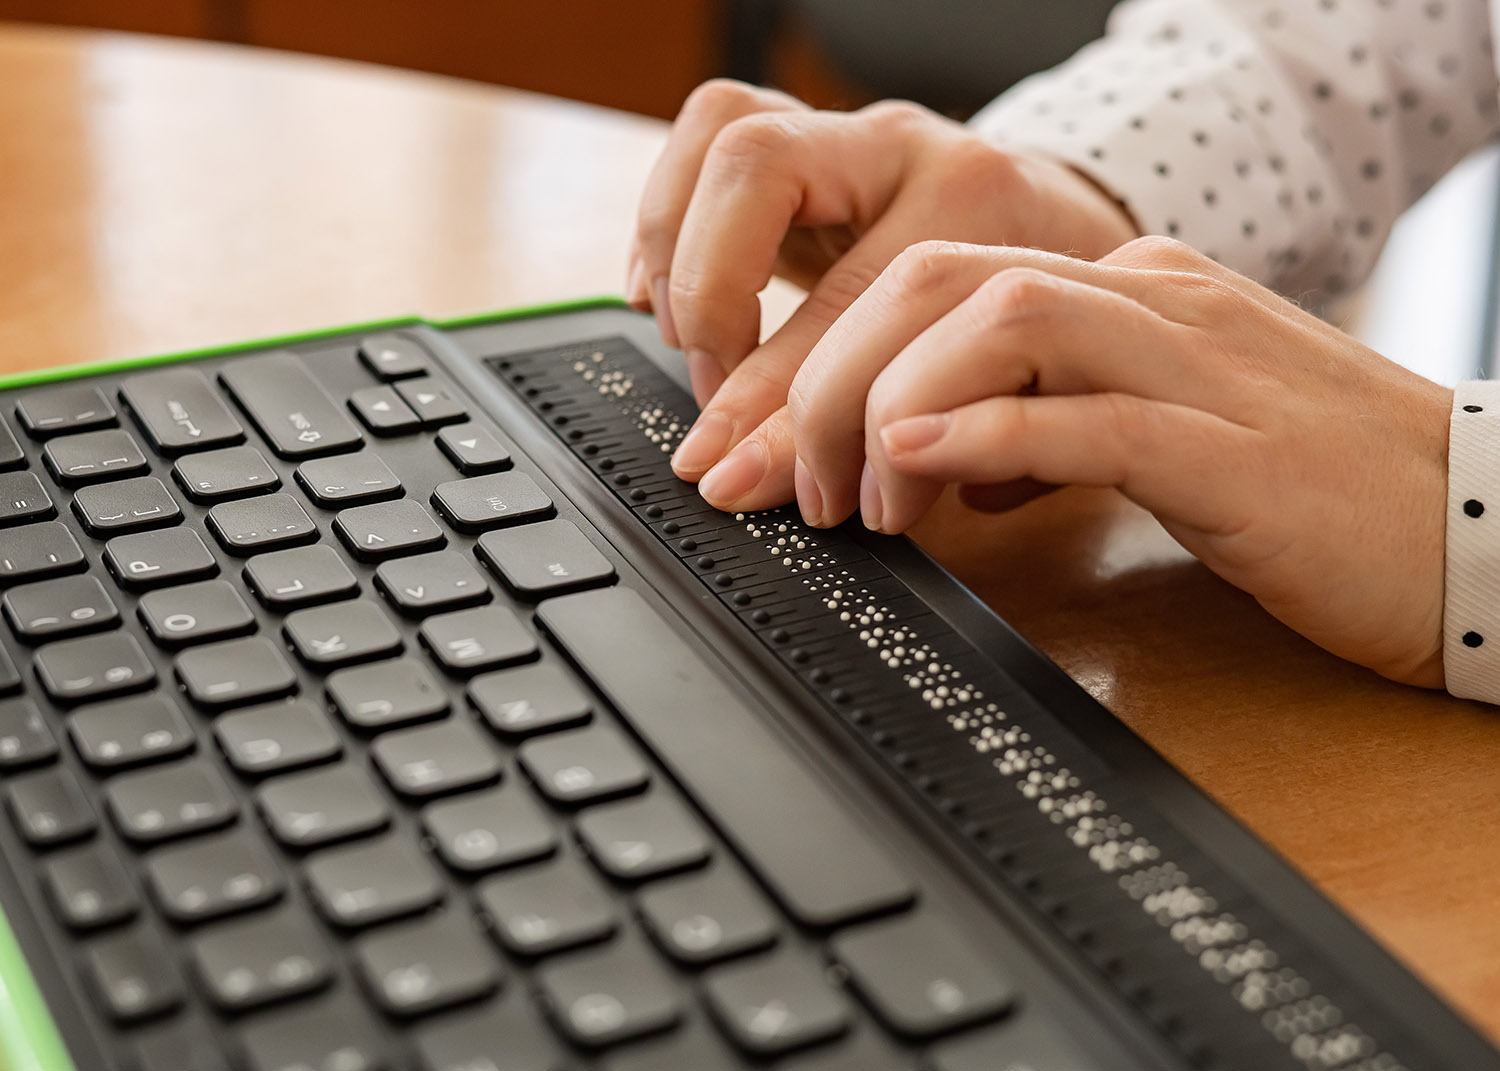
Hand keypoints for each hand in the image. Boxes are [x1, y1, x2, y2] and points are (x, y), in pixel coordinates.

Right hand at [627, 79, 1138, 491]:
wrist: (1065, 237)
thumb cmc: (1041, 315)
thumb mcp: (993, 382)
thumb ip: (893, 425)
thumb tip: (750, 478)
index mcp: (971, 203)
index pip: (850, 294)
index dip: (774, 392)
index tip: (735, 466)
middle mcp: (901, 150)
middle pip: (762, 166)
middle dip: (710, 291)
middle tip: (711, 387)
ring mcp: (846, 138)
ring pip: (726, 126)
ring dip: (673, 243)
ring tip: (681, 337)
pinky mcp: (801, 149)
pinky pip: (704, 136)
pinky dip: (664, 220)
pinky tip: (661, 293)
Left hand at [707, 236, 1451, 687]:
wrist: (1483, 529)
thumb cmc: (1317, 494)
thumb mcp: (1157, 440)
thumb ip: (1048, 429)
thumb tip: (937, 460)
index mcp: (1131, 294)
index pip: (940, 279)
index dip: (832, 357)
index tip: (780, 449)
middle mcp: (1154, 303)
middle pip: (943, 281)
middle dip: (830, 375)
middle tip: (787, 483)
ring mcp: (1199, 364)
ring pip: (1003, 320)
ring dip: (890, 404)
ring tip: (851, 498)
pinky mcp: (1235, 449)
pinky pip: (1093, 417)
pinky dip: (989, 434)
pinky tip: (919, 465)